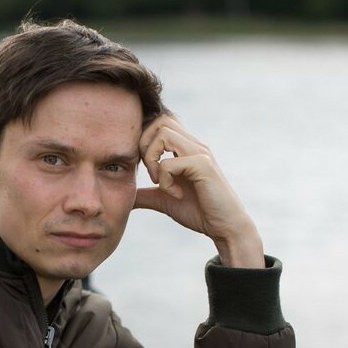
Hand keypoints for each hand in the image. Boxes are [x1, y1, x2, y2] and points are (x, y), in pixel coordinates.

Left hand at [135, 115, 264, 267]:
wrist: (224, 227)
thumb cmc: (199, 212)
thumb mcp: (163, 200)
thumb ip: (145, 194)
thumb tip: (123, 196)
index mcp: (185, 148)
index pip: (159, 123)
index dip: (144, 141)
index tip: (145, 170)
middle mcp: (193, 145)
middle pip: (160, 120)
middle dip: (144, 145)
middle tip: (149, 173)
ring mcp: (200, 153)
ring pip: (163, 134)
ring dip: (152, 159)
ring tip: (159, 182)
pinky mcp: (203, 166)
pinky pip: (170, 163)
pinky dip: (165, 181)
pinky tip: (176, 195)